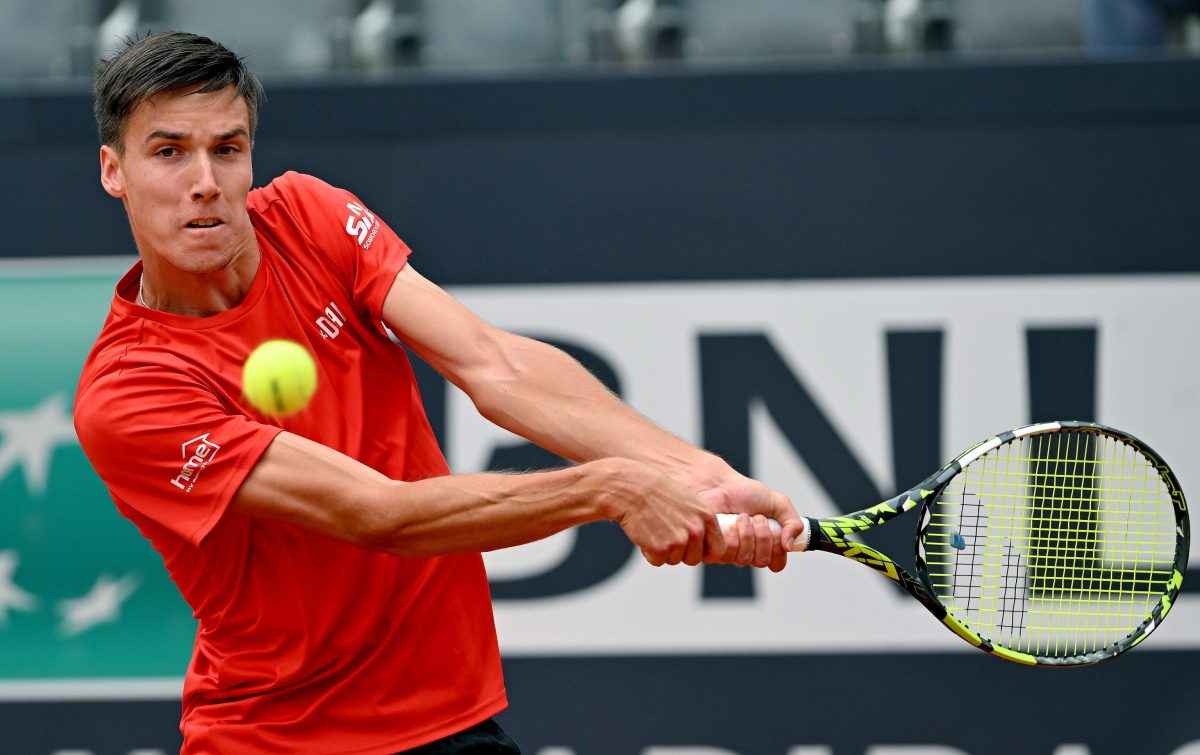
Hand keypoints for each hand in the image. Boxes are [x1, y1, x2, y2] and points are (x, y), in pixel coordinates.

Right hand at [598, 458, 726, 566]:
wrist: (632, 487)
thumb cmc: (658, 491)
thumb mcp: (689, 501)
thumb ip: (700, 521)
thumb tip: (705, 543)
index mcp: (707, 517)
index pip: (718, 549)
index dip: (704, 552)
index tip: (693, 549)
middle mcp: (696, 530)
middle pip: (694, 559)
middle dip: (680, 553)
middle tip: (665, 535)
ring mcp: (679, 540)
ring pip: (674, 560)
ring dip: (662, 551)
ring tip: (654, 528)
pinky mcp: (661, 548)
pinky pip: (657, 561)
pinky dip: (648, 552)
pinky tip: (644, 533)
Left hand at [695, 473, 802, 571]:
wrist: (718, 484)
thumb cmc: (745, 492)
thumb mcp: (779, 503)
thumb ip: (793, 523)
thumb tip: (788, 546)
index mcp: (765, 545)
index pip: (777, 564)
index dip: (778, 551)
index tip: (778, 533)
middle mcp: (748, 553)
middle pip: (762, 561)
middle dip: (763, 536)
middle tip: (757, 518)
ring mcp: (730, 554)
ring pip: (745, 558)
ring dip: (747, 533)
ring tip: (742, 517)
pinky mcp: (712, 552)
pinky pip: (727, 554)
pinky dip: (732, 534)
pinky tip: (730, 522)